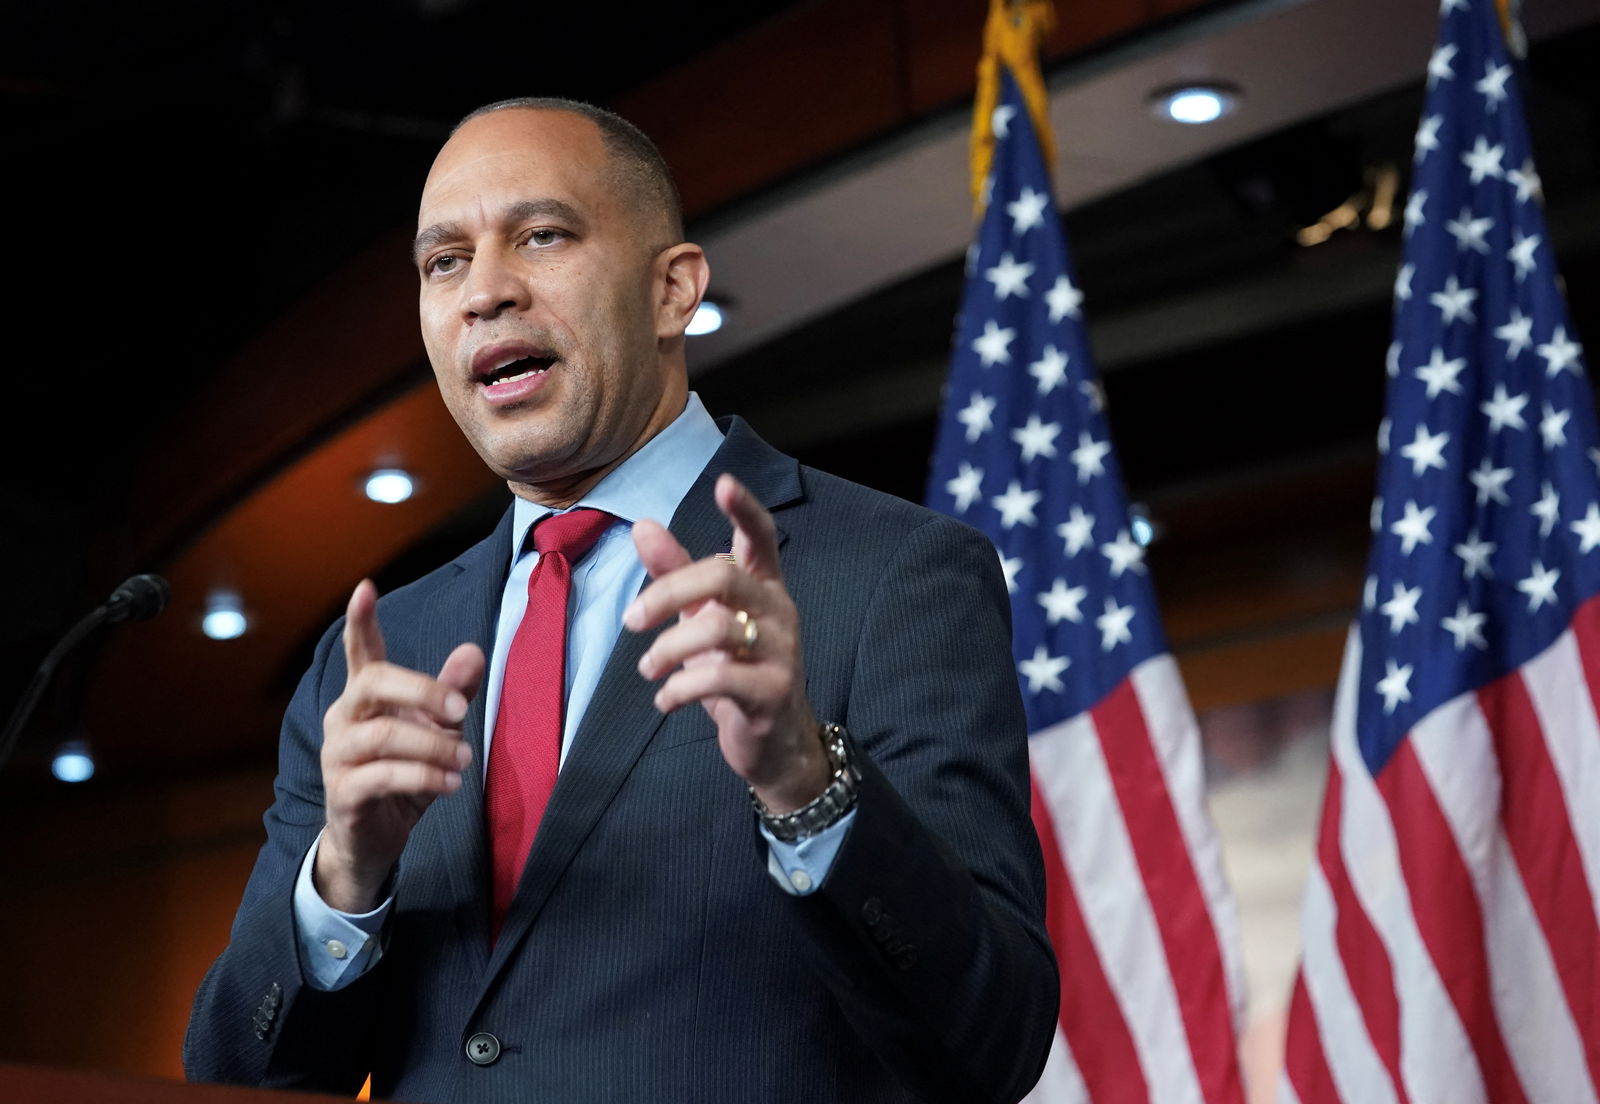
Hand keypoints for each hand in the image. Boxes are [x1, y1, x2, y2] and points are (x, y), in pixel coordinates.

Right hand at [314, 580, 484, 912]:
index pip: (359, 651)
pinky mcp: (343, 794)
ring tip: (465, 759)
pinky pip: (380, 777)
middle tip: (458, 708)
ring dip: (431, 744)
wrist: (373, 840)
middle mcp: (344, 719)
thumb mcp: (436, 731)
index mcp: (365, 697)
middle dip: (421, 690)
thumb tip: (474, 650)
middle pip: (373, 683)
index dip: (360, 620)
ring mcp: (338, 756)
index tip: (365, 586)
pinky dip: (421, 777)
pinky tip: (449, 784)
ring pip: (381, 735)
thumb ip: (452, 693)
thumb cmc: (404, 775)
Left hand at [626, 474, 829, 812]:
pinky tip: (665, 699)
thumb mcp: (701, 620)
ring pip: (717, 629)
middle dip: (665, 594)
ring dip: (666, 650)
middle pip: (722, 577)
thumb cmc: (736, 672)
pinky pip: (720, 678)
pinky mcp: (772, 693)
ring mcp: (781, 652)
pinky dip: (678, 689)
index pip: (761, 538)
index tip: (724, 484)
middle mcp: (777, 611)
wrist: (775, 744)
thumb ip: (675, 574)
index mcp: (763, 586)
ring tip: (648, 669)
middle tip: (631, 621)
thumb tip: (643, 526)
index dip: (745, 510)